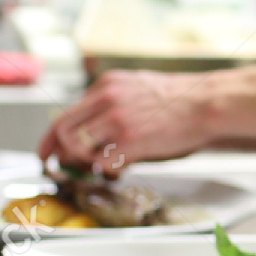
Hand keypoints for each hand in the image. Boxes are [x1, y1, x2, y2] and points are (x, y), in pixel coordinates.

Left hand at [37, 70, 211, 177]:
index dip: (51, 137)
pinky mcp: (131, 139)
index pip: (66, 112)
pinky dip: (107, 170)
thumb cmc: (183, 101)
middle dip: (62, 153)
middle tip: (68, 166)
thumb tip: (98, 132)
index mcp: (107, 85)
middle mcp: (106, 99)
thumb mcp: (140, 89)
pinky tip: (121, 169)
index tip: (47, 152)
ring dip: (86, 162)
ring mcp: (117, 119)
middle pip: (63, 129)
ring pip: (78, 146)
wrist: (207, 103)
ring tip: (103, 166)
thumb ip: (114, 105)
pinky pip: (103, 161)